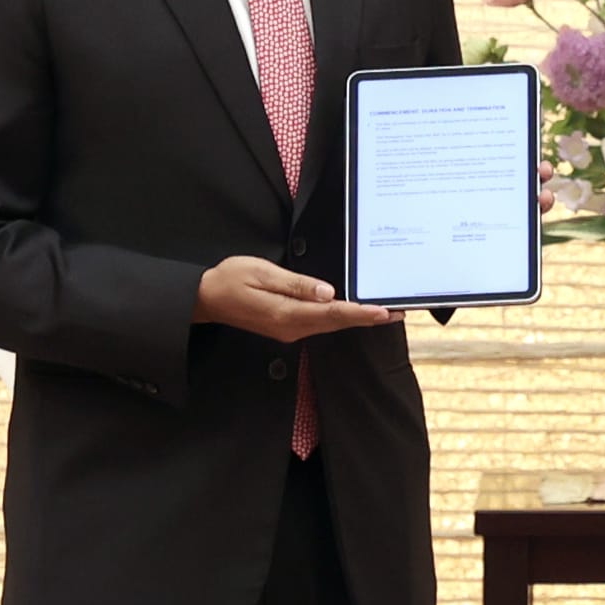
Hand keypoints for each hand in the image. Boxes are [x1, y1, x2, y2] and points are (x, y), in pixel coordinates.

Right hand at [196, 255, 392, 341]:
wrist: (205, 298)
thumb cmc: (230, 279)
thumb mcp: (262, 273)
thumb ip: (296, 284)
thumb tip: (327, 292)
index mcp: (286, 314)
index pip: (332, 313)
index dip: (360, 313)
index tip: (384, 312)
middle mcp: (291, 328)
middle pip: (337, 323)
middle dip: (368, 318)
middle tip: (398, 313)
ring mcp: (289, 330)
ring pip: (330, 325)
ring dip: (357, 319)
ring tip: (385, 313)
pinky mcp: (287, 327)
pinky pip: (320, 323)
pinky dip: (340, 318)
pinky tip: (353, 312)